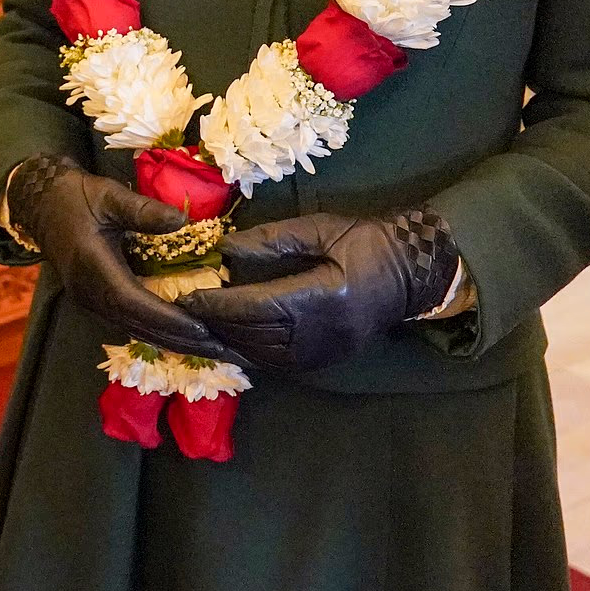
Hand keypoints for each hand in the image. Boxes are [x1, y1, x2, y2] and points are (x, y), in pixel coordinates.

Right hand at [6, 153, 232, 359]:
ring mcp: (90, 301)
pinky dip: (156, 331)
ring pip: (134, 329)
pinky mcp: (94, 300)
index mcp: (93, 268)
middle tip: (220, 349)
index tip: (202, 328)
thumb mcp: (110, 196)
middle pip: (138, 326)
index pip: (135, 302)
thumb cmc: (77, 196)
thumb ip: (144, 210)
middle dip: (180, 340)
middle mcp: (91, 294)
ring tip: (209, 348)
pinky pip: (128, 322)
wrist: (42, 204)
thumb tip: (182, 220)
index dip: (169, 318)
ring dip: (171, 341)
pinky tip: (180, 335)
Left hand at [180, 209, 458, 370]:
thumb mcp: (321, 228)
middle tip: (177, 310)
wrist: (412, 274)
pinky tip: (227, 337)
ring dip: (225, 340)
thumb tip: (225, 248)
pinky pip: (273, 362)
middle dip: (213, 323)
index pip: (256, 306)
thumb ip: (272, 240)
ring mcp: (321, 354)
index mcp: (322, 297)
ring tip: (194, 324)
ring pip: (258, 354)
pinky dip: (245, 350)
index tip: (186, 296)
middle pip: (252, 334)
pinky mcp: (321, 362)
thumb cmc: (367, 242)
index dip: (217, 304)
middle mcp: (319, 334)